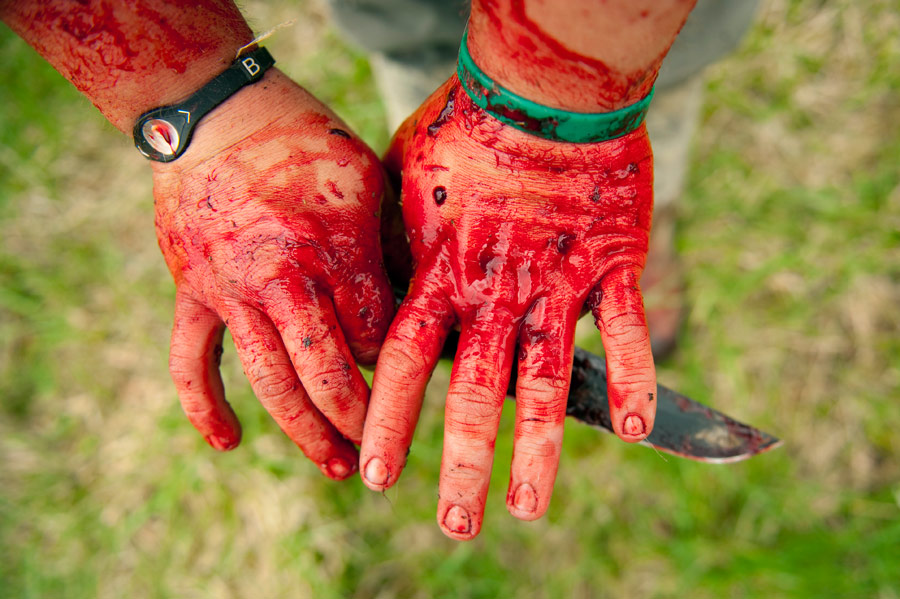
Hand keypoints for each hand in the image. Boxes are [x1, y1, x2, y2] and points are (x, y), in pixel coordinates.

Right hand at [153, 70, 393, 478]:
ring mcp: (232, 290)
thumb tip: (417, 302)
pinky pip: (191, 361)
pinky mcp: (191, 291)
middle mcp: (285, 278)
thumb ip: (385, 247)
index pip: (377, 336)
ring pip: (271, 381)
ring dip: (304, 431)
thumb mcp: (367, 182)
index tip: (408, 379)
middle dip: (360, 419)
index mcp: (336, 249)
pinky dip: (204, 406)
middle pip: (330, 373)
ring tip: (335, 467)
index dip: (396, 365)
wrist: (215, 109)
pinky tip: (227, 442)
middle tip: (382, 454)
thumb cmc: (306, 139)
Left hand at [360, 77, 656, 536]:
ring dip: (539, 451)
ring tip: (527, 507)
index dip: (389, 421)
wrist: (541, 86)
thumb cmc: (464, 127)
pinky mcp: (613, 263)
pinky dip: (637, 380)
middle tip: (456, 524)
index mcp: (440, 270)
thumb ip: (392, 241)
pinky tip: (638, 430)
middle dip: (463, 463)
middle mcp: (494, 289)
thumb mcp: (403, 180)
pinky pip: (630, 331)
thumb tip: (373, 285)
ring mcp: (556, 280)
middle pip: (476, 391)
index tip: (378, 475)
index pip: (403, 360)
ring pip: (547, 379)